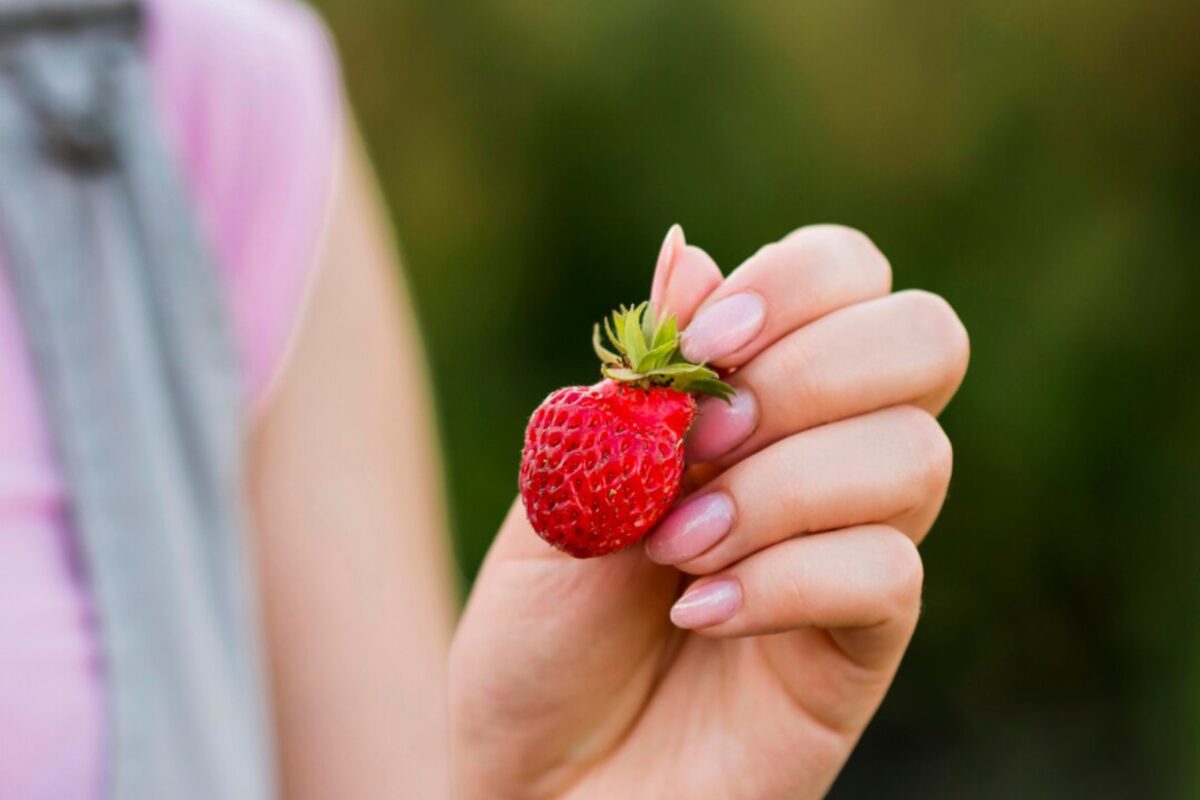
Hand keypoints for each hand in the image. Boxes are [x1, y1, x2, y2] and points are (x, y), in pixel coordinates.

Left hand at [450, 225, 968, 798]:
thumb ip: (638, 385)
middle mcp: (825, 457)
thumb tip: (690, 251)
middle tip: (704, 442)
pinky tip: (697, 613)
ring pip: (913, 456)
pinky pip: (887, 575)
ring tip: (672, 548)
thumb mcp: (564, 488)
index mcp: (754, 395)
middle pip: (924, 340)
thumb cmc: (543, 633)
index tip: (704, 345)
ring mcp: (853, 550)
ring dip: (778, 489)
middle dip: (813, 370)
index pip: (852, 275)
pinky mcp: (861, 646)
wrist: (538, 774)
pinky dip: (784, 579)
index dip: (798, 283)